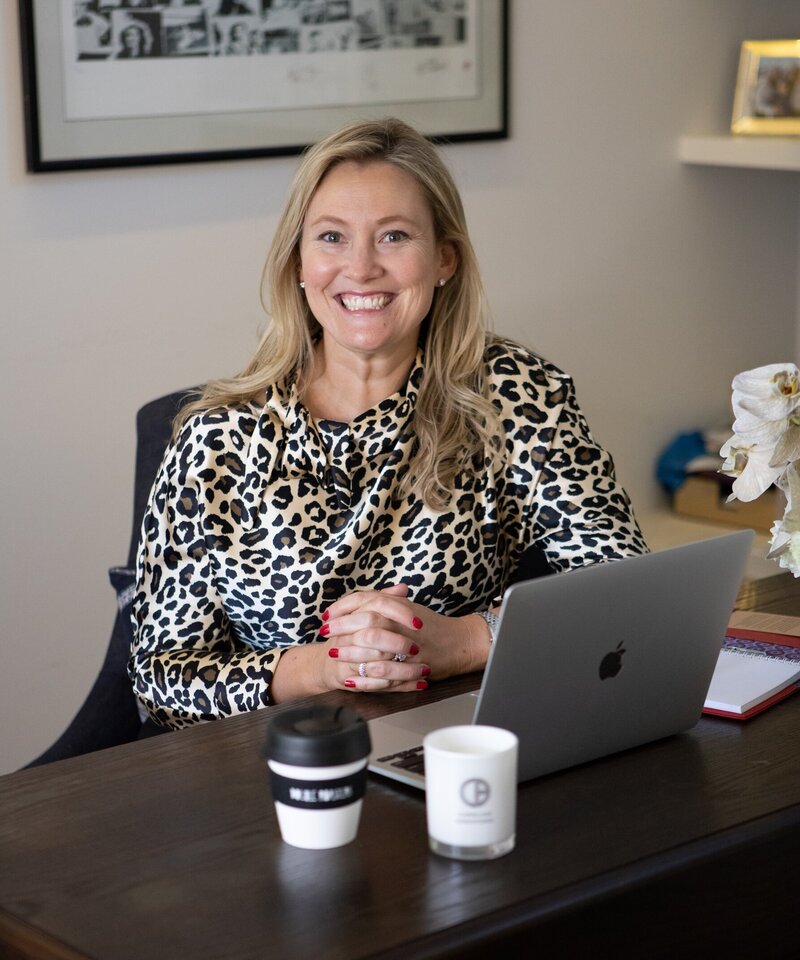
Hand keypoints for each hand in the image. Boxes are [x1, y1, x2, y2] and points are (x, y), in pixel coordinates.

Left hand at [321, 584, 491, 691]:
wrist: (461, 643)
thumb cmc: (434, 626)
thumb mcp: (408, 609)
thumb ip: (385, 603)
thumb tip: (359, 602)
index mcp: (399, 606)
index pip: (365, 600)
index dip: (343, 608)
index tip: (328, 615)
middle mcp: (402, 622)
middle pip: (365, 621)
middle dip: (341, 628)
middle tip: (326, 634)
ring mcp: (407, 643)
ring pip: (373, 645)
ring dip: (350, 652)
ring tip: (335, 654)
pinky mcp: (412, 664)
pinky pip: (386, 669)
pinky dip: (367, 674)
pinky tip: (353, 677)